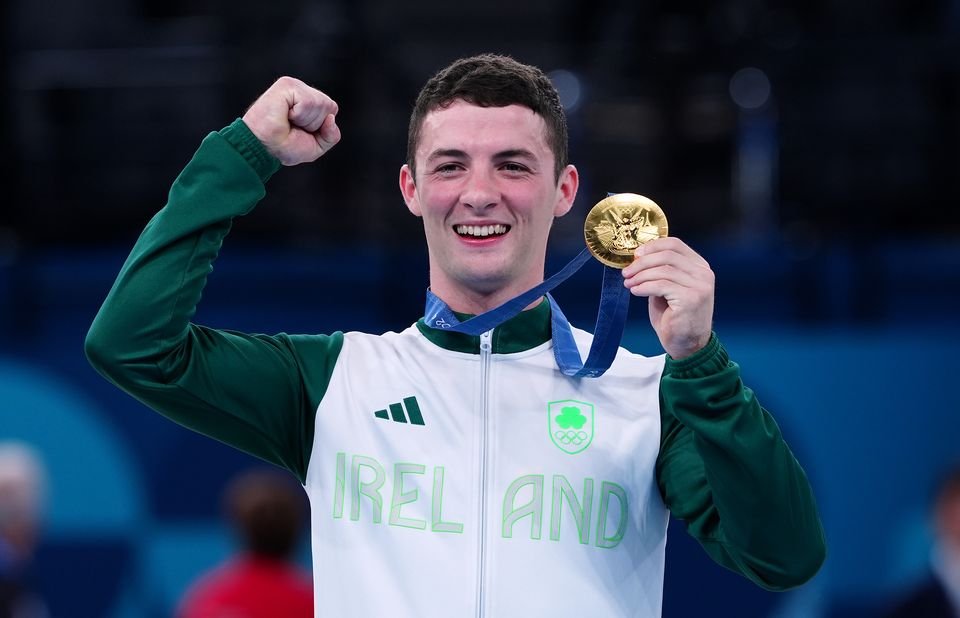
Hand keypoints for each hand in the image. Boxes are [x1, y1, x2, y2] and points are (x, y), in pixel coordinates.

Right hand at [242, 76, 340, 165]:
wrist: (263, 148)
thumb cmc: (283, 147)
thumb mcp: (316, 146)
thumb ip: (331, 135)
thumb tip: (332, 118)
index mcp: (309, 101)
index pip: (332, 110)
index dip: (320, 127)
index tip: (300, 131)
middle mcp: (302, 91)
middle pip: (329, 106)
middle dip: (315, 124)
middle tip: (293, 126)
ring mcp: (294, 86)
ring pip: (320, 104)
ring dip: (305, 120)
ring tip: (287, 121)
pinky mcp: (286, 84)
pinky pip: (308, 103)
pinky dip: (299, 115)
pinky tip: (284, 115)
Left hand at [621, 237, 714, 358]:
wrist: (687, 345)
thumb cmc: (675, 317)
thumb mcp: (668, 288)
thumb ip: (660, 272)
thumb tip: (638, 258)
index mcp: (699, 267)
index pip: (675, 244)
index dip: (652, 246)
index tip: (636, 254)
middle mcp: (703, 274)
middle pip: (667, 255)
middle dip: (642, 262)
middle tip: (627, 272)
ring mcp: (699, 286)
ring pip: (662, 270)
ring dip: (640, 276)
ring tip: (629, 283)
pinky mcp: (691, 299)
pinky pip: (661, 285)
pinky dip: (644, 287)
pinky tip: (635, 291)